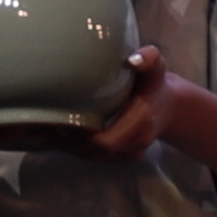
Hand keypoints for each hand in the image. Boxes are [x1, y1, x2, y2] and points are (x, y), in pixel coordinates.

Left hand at [48, 45, 194, 160]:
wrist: (168, 106)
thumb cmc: (155, 83)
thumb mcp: (157, 66)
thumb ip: (149, 59)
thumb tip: (133, 60)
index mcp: (142, 123)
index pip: (106, 141)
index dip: (82, 137)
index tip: (62, 121)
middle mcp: (135, 144)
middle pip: (95, 153)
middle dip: (70, 142)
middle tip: (47, 123)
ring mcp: (128, 153)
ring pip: (93, 157)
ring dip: (70, 146)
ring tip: (48, 128)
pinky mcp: (119, 156)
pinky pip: (95, 156)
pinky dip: (76, 147)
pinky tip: (59, 133)